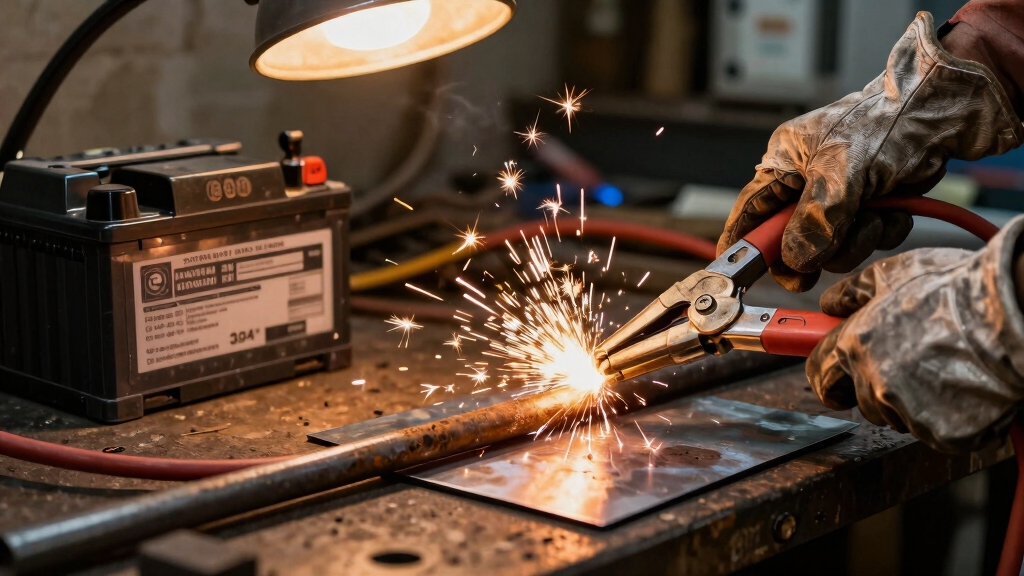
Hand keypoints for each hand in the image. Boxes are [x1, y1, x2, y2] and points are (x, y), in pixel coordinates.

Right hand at [718, 11, 1021, 291]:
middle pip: (792, 241)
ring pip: (832, 247)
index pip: (749, 212)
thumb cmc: (889, 120)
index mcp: (784, 164)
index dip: (745, 245)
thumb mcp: (842, 171)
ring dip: (859, 239)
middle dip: (820, 247)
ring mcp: (838, 197)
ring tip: (879, 213)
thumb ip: (814, 220)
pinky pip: (865, 240)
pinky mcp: (870, 206)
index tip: (744, 275)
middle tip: (833, 250)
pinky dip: (883, 231)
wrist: (945, 110)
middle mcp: (806, 182)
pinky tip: (896, 209)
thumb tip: (796, 259)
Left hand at [806, 216, 1023, 452]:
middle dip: (878, 389)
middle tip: (913, 365)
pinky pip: (937, 432)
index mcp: (856, 345)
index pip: (820, 374)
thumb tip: (829, 303)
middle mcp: (875, 382)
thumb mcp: (894, 273)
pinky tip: (966, 388)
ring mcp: (910, 412)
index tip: (834, 381)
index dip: (828, 377)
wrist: (1013, 313)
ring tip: (947, 368)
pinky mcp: (944, 433)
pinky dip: (950, 418)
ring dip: (915, 403)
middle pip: (862, 400)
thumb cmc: (957, 288)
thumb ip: (853, 291)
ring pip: (899, 418)